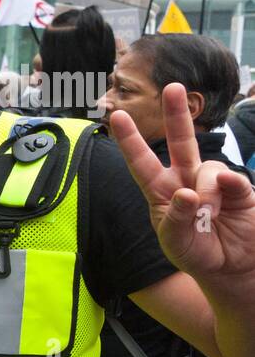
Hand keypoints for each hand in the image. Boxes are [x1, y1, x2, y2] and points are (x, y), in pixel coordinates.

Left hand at [109, 83, 254, 281]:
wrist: (231, 269)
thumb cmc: (196, 254)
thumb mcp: (176, 243)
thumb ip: (177, 219)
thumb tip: (188, 193)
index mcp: (161, 192)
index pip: (141, 163)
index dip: (130, 140)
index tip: (116, 116)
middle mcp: (186, 180)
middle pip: (180, 142)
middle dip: (176, 115)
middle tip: (173, 88)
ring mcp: (213, 182)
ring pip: (206, 168)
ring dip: (206, 193)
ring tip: (210, 217)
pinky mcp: (239, 189)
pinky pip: (231, 178)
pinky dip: (228, 186)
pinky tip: (227, 195)